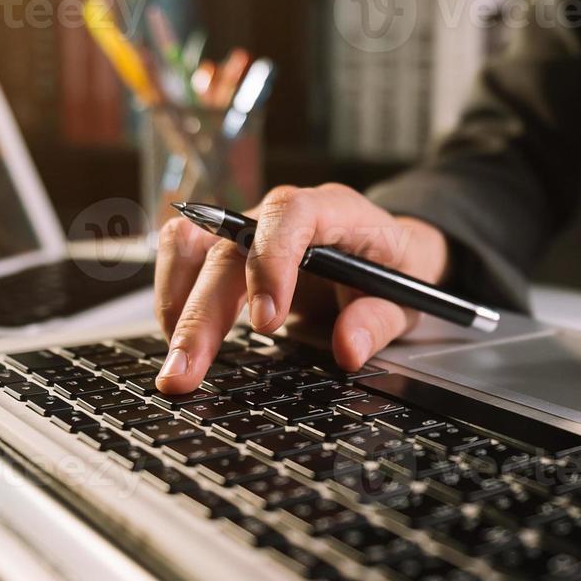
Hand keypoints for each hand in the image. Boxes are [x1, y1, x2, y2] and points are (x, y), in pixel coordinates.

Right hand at [153, 183, 449, 392]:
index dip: (271, 263)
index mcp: (335, 211)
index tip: (266, 323)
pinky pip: (185, 258)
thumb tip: (348, 348)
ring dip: (175, 304)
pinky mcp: (229, 249)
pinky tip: (176, 342)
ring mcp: (249, 229)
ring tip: (175, 364)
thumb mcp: (408, 296)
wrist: (387, 248)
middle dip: (203, 313)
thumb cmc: (395, 266)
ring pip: (192, 246)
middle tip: (189, 370)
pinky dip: (172, 298)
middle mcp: (282, 213)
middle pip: (229, 248)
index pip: (292, 216)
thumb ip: (379, 320)